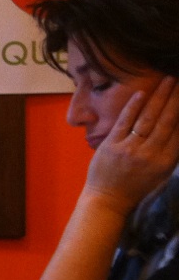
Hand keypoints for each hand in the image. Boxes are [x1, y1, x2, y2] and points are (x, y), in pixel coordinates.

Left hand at [84, 75, 178, 213]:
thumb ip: (171, 151)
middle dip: (176, 98)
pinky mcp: (111, 145)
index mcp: (165, 162)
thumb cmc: (137, 186)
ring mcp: (129, 148)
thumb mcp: (161, 172)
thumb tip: (177, 126)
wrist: (108, 200)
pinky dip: (134, 106)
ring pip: (148, 118)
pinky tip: (142, 92)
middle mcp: (150, 154)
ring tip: (168, 79)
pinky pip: (124, 122)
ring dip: (159, 96)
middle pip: (167, 120)